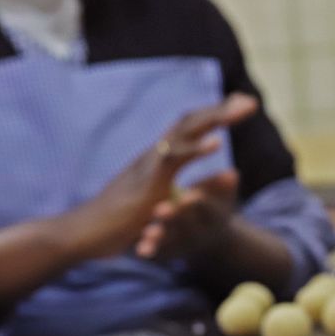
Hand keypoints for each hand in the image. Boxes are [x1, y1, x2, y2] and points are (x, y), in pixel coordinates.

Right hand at [64, 94, 257, 259]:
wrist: (83, 234)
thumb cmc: (114, 222)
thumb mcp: (147, 202)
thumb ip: (165, 193)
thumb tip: (182, 194)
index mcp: (155, 158)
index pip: (187, 127)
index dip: (213, 114)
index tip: (239, 105)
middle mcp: (153, 155)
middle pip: (191, 122)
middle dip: (222, 109)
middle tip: (251, 101)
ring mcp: (149, 165)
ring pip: (185, 131)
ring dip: (215, 118)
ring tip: (242, 110)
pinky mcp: (147, 183)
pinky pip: (173, 161)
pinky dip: (195, 149)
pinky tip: (217, 143)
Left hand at [136, 170, 239, 260]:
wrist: (211, 241)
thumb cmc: (212, 209)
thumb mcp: (221, 199)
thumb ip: (222, 187)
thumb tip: (232, 174)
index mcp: (214, 218)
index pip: (206, 208)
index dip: (197, 203)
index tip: (189, 196)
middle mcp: (201, 233)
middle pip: (187, 226)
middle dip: (174, 218)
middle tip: (160, 210)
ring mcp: (184, 245)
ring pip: (171, 242)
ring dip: (159, 238)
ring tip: (148, 233)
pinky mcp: (168, 254)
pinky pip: (158, 254)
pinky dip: (149, 251)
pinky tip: (139, 250)